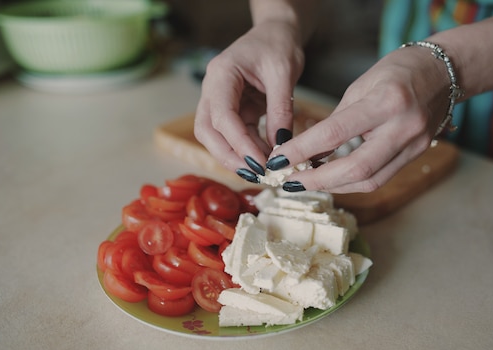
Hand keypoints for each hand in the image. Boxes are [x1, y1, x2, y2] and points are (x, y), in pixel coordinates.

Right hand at [194, 20, 304, 177]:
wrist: (276, 33)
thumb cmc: (278, 44)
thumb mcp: (284, 73)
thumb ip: (281, 109)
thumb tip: (281, 146)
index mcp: (221, 74)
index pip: (222, 116)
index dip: (239, 143)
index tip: (261, 163)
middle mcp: (213, 89)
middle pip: (207, 131)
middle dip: (229, 157)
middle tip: (256, 174)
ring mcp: (220, 101)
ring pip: (216, 137)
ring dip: (236, 157)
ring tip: (263, 171)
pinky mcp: (232, 110)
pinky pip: (234, 135)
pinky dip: (247, 150)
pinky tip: (265, 160)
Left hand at [268, 46, 451, 193]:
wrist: (445, 70)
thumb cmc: (399, 70)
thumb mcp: (362, 86)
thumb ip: (337, 120)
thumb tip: (310, 151)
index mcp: (386, 102)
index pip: (335, 134)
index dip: (303, 150)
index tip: (278, 160)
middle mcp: (403, 128)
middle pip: (356, 169)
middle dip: (318, 180)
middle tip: (290, 182)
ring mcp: (414, 145)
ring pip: (369, 181)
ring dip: (334, 186)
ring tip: (307, 181)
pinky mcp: (417, 155)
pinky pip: (380, 177)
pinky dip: (353, 181)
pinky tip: (334, 178)